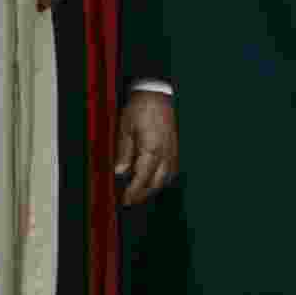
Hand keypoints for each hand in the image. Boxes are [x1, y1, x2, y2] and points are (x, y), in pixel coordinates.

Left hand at [114, 91, 178, 205]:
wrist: (156, 93)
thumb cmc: (140, 108)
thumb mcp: (125, 128)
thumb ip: (124, 152)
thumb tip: (120, 173)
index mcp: (152, 149)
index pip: (142, 179)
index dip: (133, 192)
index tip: (124, 200)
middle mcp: (165, 153)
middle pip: (155, 183)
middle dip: (142, 194)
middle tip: (129, 199)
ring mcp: (172, 151)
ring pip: (165, 179)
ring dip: (152, 188)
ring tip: (139, 191)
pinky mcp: (175, 148)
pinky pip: (171, 170)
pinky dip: (162, 179)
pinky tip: (153, 179)